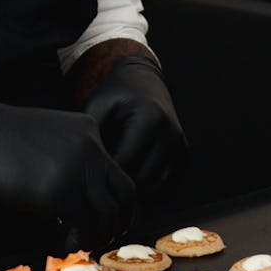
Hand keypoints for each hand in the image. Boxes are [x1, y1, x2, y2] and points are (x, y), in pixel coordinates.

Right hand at [0, 83, 135, 249]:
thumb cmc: (0, 137)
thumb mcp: (47, 135)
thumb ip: (71, 155)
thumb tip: (80, 196)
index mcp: (89, 130)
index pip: (118, 169)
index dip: (117, 199)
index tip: (107, 217)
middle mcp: (92, 148)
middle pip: (126, 193)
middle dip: (120, 220)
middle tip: (105, 235)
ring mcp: (78, 170)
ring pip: (109, 213)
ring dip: (99, 234)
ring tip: (81, 242)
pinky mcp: (61, 193)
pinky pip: (84, 225)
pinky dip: (79, 239)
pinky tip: (65, 242)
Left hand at [82, 55, 187, 195]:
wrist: (145, 82)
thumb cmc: (117, 95)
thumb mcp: (99, 105)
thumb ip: (93, 135)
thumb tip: (87, 168)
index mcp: (151, 118)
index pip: (127, 161)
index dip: (106, 172)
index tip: (90, 174)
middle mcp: (171, 133)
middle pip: (143, 177)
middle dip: (119, 183)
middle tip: (100, 181)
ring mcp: (181, 146)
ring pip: (156, 186)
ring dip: (134, 188)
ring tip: (113, 179)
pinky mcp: (184, 156)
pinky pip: (167, 185)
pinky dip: (148, 188)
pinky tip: (130, 178)